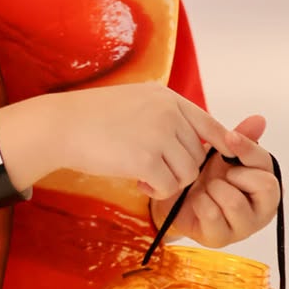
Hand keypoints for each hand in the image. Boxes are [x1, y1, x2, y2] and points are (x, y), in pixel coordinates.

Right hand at [43, 83, 250, 201]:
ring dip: (169, 181)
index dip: (222, 142)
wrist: (61, 125)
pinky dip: (157, 191)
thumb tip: (191, 139)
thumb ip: (163, 115)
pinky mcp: (146, 159)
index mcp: (166, 97)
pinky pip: (169, 186)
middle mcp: (168, 112)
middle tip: (153, 170)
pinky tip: (138, 182)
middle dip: (180, 168)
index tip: (228, 156)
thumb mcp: (134, 101)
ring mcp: (158, 134)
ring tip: (144, 176)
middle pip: (198, 154)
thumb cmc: (91, 117)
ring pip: (187, 173)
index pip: (208, 122)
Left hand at [149, 114, 280, 247]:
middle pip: (267, 187)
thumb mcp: (220, 153)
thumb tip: (259, 119)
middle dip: (238, 174)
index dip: (249, 149)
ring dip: (215, 189)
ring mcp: (243, 227)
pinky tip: (196, 201)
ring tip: (207, 187)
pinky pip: (212, 215)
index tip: (229, 137)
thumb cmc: (204, 173)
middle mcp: (262, 208)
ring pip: (236, 202)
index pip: (268, 165)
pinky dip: (200, 202)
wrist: (173, 194)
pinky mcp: (221, 239)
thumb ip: (240, 139)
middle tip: (221, 172)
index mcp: (265, 184)